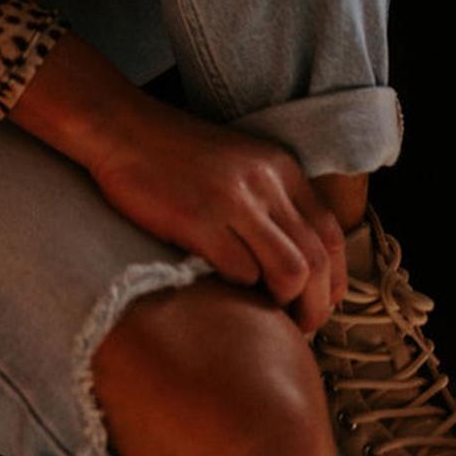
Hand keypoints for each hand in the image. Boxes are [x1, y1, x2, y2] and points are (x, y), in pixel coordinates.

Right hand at [84, 84, 345, 336]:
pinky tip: (225, 287)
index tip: (321, 303)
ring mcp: (234, 200)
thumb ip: (270, 200)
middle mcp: (265, 181)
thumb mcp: (239, 163)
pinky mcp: (200, 219)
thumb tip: (299, 264)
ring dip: (285, 304)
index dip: (334, 280)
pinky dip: (239, 289)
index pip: (331, 235)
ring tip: (271, 318)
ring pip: (290, 271)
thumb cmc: (174, 154)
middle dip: (316, 305)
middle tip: (302, 327)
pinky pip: (241, 272)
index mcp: (280, 167)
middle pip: (317, 260)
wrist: (121, 128)